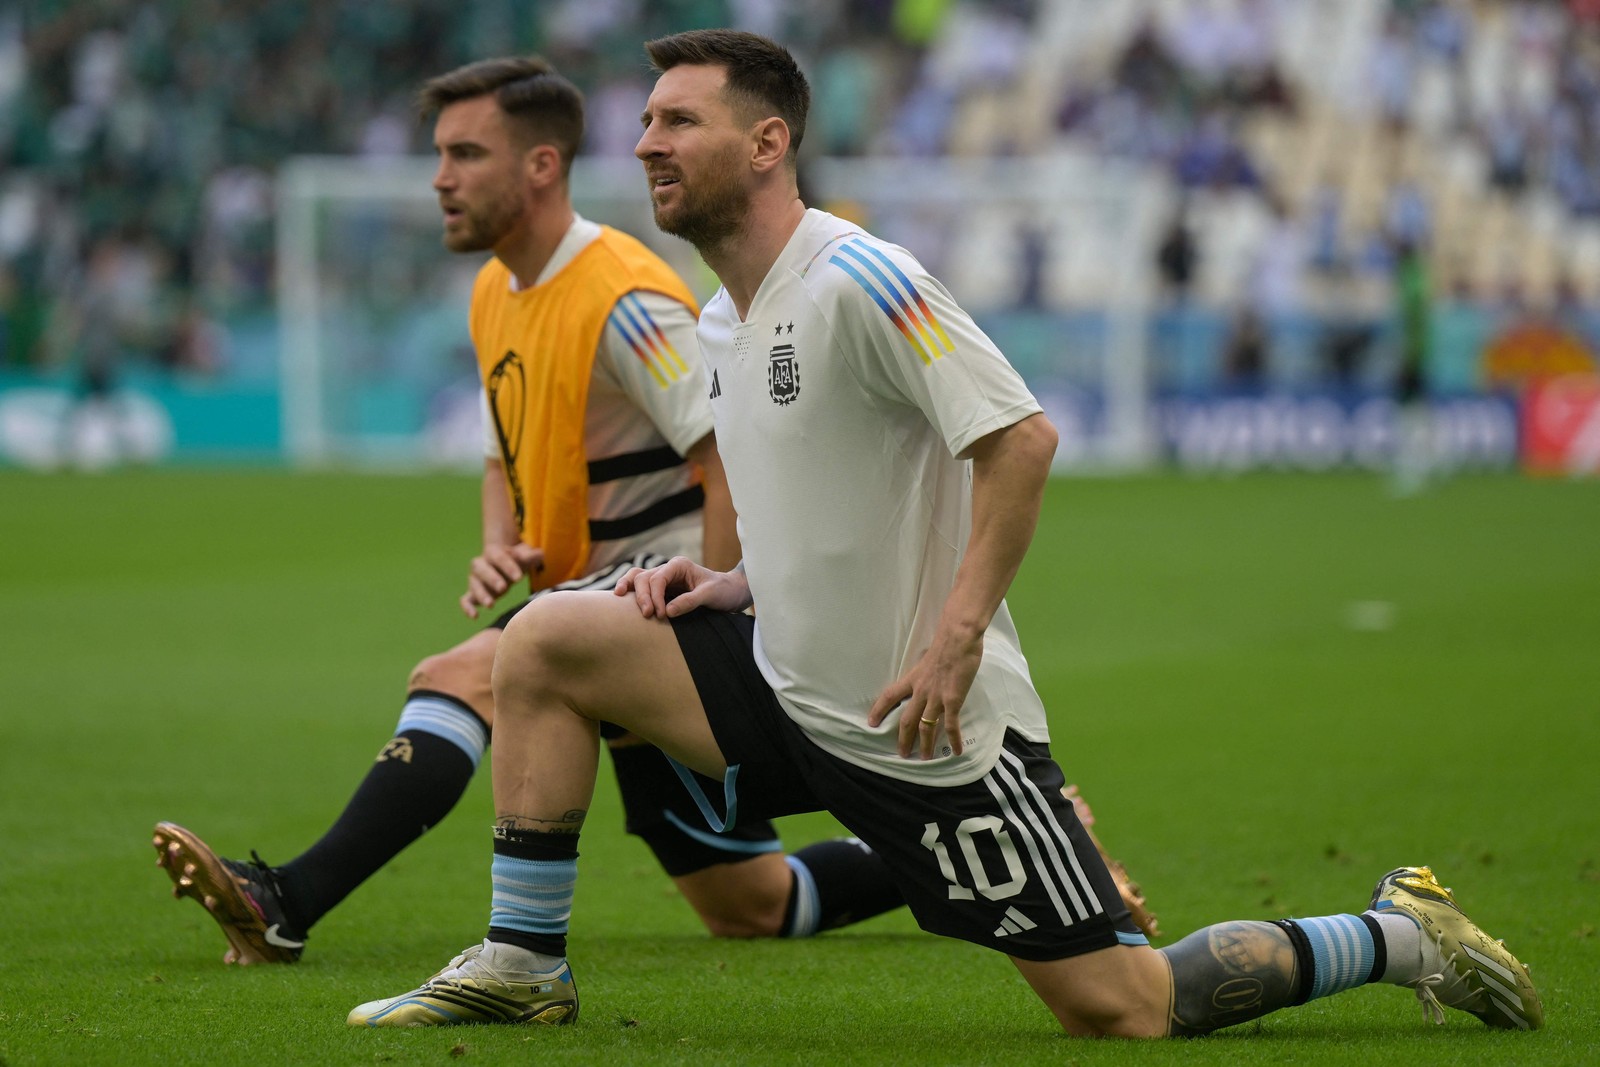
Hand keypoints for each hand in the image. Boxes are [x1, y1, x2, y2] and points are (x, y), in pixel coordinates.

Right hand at [460, 543, 542, 617]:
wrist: (504, 565)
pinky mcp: (473, 593)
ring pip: (474, 585)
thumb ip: (531, 555)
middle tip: (504, 588)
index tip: (519, 578)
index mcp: (493, 553)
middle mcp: (480, 565)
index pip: (499, 558)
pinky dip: (467, 607)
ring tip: (491, 605)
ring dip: (481, 595)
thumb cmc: (516, 560)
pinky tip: (475, 616)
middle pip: (482, 569)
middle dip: (492, 579)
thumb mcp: (524, 556)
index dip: (509, 567)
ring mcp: (475, 579)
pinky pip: (466, 600)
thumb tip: (540, 554)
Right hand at [614, 556, 751, 618]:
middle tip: (648, 616)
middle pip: (643, 577)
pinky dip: (630, 592)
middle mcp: (669, 569)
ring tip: (618, 600)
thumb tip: (667, 611)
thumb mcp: (710, 595)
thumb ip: (689, 601)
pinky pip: (641, 588)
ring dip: (629, 589)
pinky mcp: (663, 590)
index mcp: (679, 565)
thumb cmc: (724, 591)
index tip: (660, 614)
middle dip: (642, 596)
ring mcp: (664, 579)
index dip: (655, 596)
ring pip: (638, 579)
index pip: (658, 578)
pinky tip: (621, 599)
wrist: (732, 592)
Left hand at [867, 626, 983, 759]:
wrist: (958, 638)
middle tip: (902, 754)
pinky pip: (952, 725)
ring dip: (925, 745)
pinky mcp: (953, 700)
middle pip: (906, 720)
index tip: (871, 723)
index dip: (878, 709)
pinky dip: (954, 740)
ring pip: (926, 727)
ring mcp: (936, 697)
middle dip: (903, 739)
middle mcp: (920, 691)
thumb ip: (925, 671)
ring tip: (925, 759)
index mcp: (912, 679)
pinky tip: (956, 752)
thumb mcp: (927, 658)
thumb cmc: (946, 643)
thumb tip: (927, 675)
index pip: (889, 696)